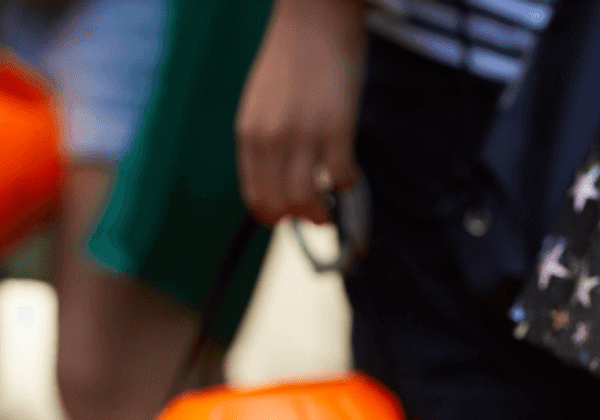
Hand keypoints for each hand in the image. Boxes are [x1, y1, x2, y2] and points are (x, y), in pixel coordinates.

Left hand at [235, 0, 366, 225]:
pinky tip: (350, 174)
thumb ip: (266, 140)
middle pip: (281, 203)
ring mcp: (303, 135)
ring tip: (332, 208)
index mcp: (249, 134)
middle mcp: (271, 139)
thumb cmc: (292, 58)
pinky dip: (348, 184)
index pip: (256, 195)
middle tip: (316, 216)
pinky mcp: (336, 129)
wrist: (314, 18)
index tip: (288, 218)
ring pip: (307, 199)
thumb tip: (281, 177)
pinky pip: (341, 177)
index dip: (273, 216)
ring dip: (322, 212)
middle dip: (299, 219)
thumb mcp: (263, 104)